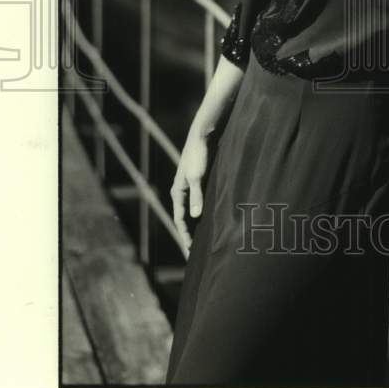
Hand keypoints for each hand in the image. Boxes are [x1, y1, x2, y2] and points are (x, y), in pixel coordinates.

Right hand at [170, 127, 210, 253]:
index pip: (179, 220)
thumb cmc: (198, 155)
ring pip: (191, 211)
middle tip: (193, 251)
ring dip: (195, 225)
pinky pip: (198, 203)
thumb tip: (195, 217)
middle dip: (187, 234)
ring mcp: (189, 187)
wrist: (202, 136)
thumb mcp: (197, 176)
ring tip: (202, 239)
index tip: (189, 250)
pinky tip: (210, 219)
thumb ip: (197, 196)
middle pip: (183, 218)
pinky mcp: (198, 182)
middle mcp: (181, 191)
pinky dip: (201, 214)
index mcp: (178, 192)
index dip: (184, 236)